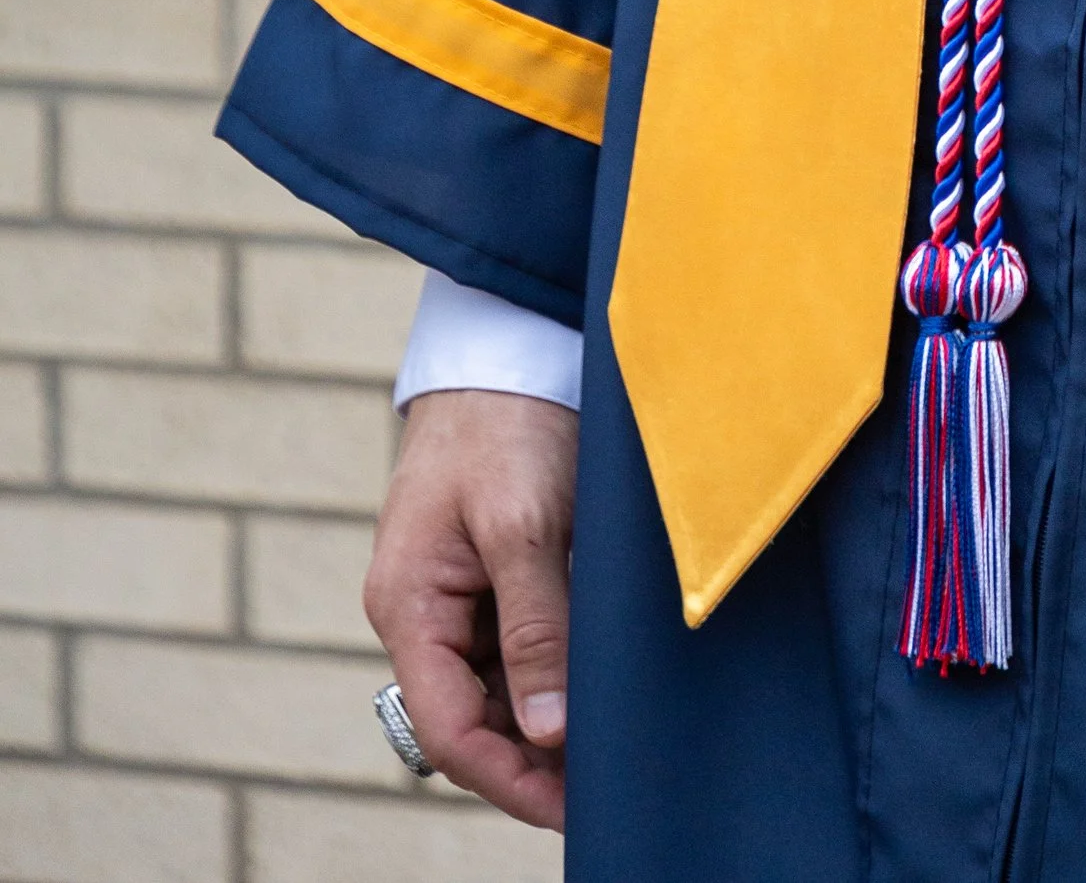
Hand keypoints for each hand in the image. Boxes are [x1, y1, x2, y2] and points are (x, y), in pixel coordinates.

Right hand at [366, 388, 577, 828]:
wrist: (508, 340)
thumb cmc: (506, 419)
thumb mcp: (523, 521)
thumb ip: (534, 625)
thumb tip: (544, 729)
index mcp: (409, 605)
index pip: (447, 730)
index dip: (508, 780)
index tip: (571, 808)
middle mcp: (424, 611)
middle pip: (472, 718)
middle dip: (533, 758)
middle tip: (608, 781)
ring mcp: (456, 593)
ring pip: (498, 687)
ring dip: (547, 716)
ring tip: (614, 740)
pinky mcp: (491, 571)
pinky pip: (517, 645)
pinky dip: (554, 670)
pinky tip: (600, 683)